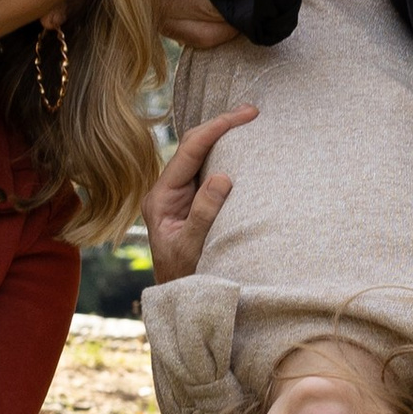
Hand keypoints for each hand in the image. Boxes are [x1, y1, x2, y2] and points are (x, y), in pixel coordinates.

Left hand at [143, 106, 256, 283]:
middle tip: (252, 111)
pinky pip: (208, 172)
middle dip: (221, 126)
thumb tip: (221, 177)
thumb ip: (204, 214)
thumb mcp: (192, 248)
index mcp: (159, 198)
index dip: (215, 129)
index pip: (188, 152)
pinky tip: (244, 148)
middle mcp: (166, 192)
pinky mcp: (192, 203)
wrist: (181, 302)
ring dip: (225, 139)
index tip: (242, 117)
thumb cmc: (183, 279)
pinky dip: (227, 157)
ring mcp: (179, 196)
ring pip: (201, 157)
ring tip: (250, 121)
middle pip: (193, 147)